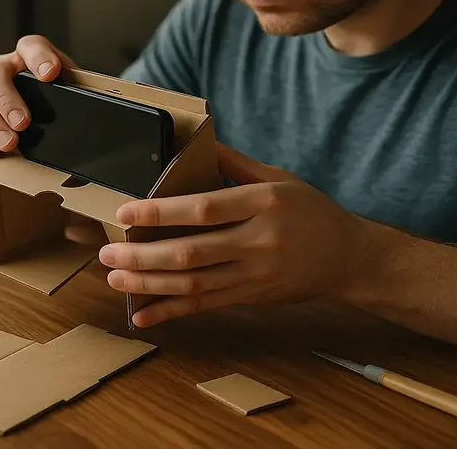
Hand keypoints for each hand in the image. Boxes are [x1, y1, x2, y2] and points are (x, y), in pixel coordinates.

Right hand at [0, 35, 76, 158]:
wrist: (45, 119)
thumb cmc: (58, 102)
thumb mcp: (72, 93)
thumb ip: (80, 93)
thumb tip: (100, 103)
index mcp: (29, 57)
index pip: (31, 45)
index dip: (39, 57)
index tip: (51, 74)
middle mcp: (2, 68)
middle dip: (7, 99)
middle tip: (23, 123)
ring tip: (10, 144)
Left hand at [98, 143, 373, 326]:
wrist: (349, 258)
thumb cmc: (310, 211)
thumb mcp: (279, 178)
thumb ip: (235, 164)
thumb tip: (196, 141)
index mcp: (263, 203)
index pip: (204, 209)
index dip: (162, 213)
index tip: (126, 213)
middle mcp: (259, 240)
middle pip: (192, 251)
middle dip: (143, 255)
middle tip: (107, 253)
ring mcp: (256, 273)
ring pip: (194, 283)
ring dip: (149, 284)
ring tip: (115, 277)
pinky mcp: (253, 297)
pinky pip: (205, 305)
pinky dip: (171, 311)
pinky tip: (143, 315)